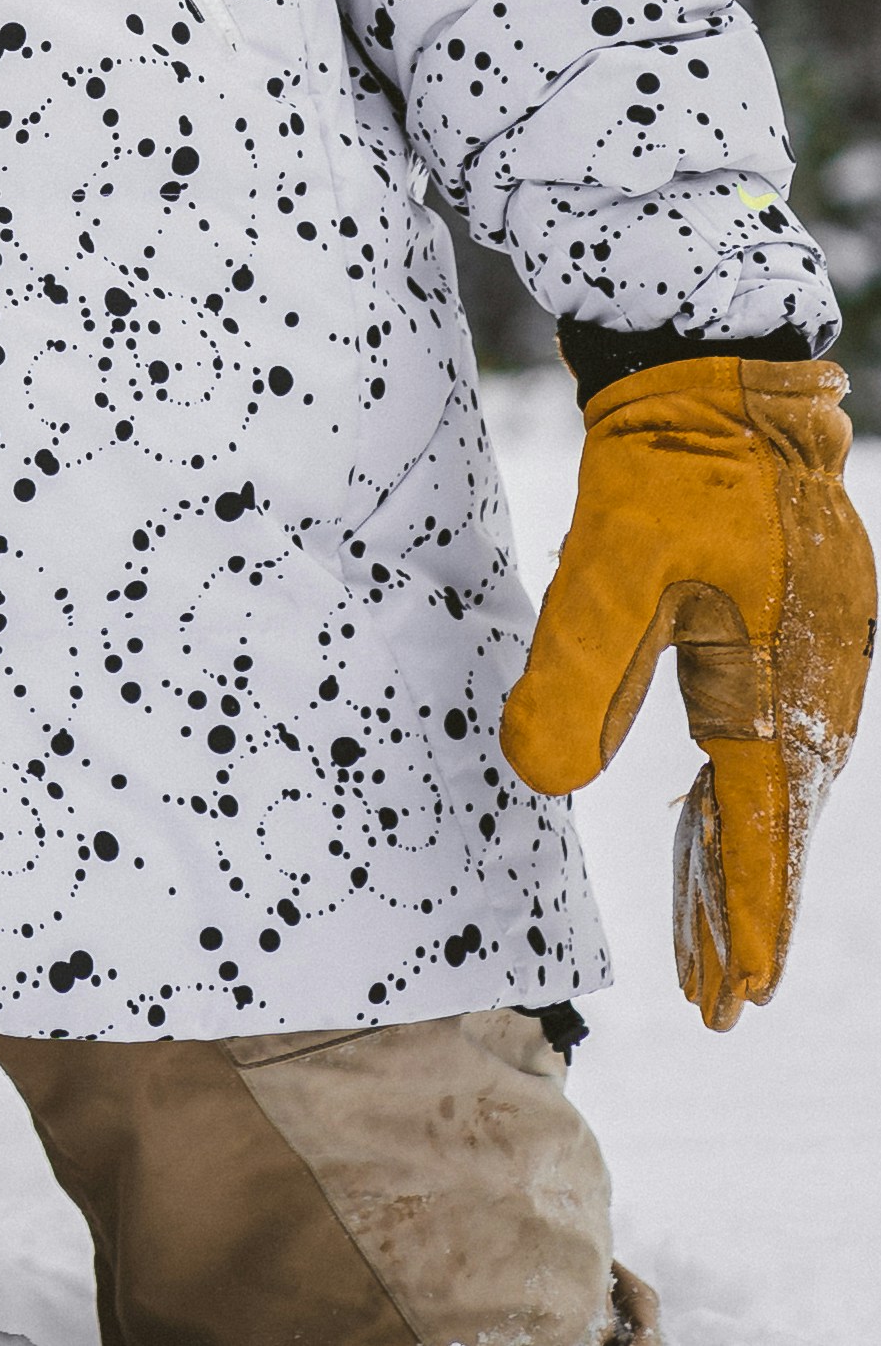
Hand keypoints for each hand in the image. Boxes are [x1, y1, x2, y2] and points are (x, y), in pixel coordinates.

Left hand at [501, 355, 875, 1023]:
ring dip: (750, 856)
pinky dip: (754, 790)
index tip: (737, 996)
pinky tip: (729, 819)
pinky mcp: (800, 620)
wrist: (720, 364)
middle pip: (779, 815)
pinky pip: (778, 729)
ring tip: (717, 942)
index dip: (748, 911)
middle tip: (717, 1000)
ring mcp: (820, 647)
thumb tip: (544, 781)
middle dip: (748, 910)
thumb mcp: (610, 563)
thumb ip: (579, 669)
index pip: (762, 820)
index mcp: (782, 674)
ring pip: (782, 778)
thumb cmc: (669, 461)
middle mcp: (819, 674)